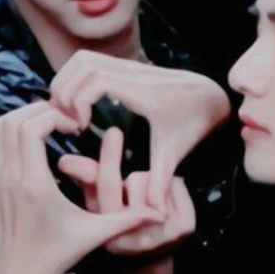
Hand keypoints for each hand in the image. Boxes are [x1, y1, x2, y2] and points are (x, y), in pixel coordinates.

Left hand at [0, 104, 162, 273]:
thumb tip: (160, 213)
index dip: (55, 116)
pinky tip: (37, 148)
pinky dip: (14, 136)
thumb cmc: (54, 258)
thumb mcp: (93, 235)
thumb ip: (127, 220)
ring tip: (51, 128)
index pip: (32, 128)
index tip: (75, 125)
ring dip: (24, 119)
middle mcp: (9, 177)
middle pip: (13, 120)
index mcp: (33, 184)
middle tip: (64, 120)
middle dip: (39, 111)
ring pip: (0, 129)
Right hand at [50, 50, 230, 209]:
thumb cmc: (192, 124)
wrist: (209, 97)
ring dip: (66, 83)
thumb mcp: (175, 153)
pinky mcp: (123, 65)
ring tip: (70, 115)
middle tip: (68, 123)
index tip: (79, 126)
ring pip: (81, 59)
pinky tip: (81, 108)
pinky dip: (74, 80)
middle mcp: (132, 72)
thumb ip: (160, 181)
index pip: (96, 80)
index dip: (78, 100)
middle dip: (65, 92)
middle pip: (81, 64)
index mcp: (143, 92)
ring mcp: (127, 65)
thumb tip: (155, 214)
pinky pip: (87, 62)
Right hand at [59, 137, 195, 273]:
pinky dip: (172, 188)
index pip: (107, 185)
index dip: (109, 158)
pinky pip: (177, 185)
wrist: (149, 262)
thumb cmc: (119, 228)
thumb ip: (87, 181)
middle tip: (132, 197)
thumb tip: (65, 161)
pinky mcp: (185, 228)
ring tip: (148, 204)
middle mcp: (135, 235)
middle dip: (133, 182)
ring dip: (151, 185)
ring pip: (155, 181)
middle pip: (135, 180)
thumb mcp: (98, 207)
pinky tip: (166, 204)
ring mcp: (163, 234)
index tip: (113, 132)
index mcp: (106, 231)